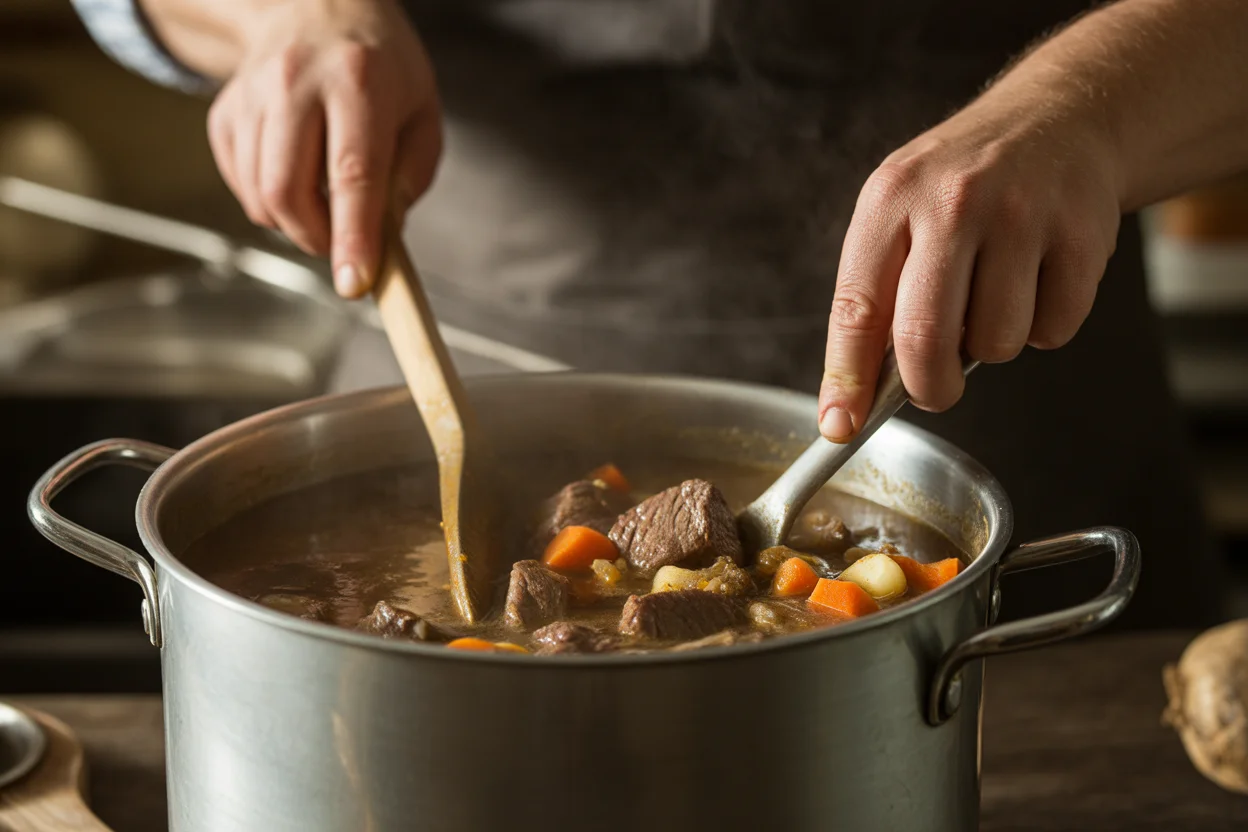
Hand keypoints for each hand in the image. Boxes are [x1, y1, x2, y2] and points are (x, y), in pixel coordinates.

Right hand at [206, 0, 441, 297]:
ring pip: (260, 195)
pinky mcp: (224, 111)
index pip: (352, 175)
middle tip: (343, 247)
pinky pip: (242, 185)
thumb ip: (411, 175)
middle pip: (289, 190)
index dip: (353, 237)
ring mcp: (252, 95)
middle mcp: (296, 82)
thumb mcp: (421, 111)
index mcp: (358, 81)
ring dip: (295, 225)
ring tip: (325, 207)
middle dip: (317, 239)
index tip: (355, 282)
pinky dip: (270, 204)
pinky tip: (297, 180)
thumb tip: (384, 236)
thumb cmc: (380, 66)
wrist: (315, 6)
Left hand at [817, 91, 1121, 441]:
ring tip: (993, 298)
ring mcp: (1022, 215)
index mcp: (891, 199)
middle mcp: (953, 202)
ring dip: (993, 346)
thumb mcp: (899, 212)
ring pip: (996, 344)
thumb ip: (874, 295)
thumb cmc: (964, 182)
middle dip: (927, 387)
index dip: (848, 379)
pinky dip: (1044, 325)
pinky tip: (1037, 279)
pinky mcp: (1082, 234)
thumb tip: (851, 398)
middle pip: (925, 339)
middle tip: (934, 389)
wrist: (1059, 117)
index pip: (856, 307)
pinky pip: (1054, 329)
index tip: (841, 426)